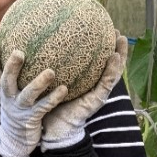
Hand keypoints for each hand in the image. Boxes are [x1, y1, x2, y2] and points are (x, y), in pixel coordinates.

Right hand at [0, 39, 68, 156]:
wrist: (16, 140)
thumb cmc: (19, 109)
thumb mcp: (12, 92)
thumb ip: (17, 75)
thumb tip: (27, 48)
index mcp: (4, 89)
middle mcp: (9, 98)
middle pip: (6, 80)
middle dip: (12, 67)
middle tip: (19, 52)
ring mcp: (19, 109)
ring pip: (27, 95)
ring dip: (38, 83)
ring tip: (50, 72)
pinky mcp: (31, 119)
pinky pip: (44, 107)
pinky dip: (53, 98)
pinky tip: (64, 89)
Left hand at [41, 35, 128, 150]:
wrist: (52, 129)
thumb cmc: (48, 104)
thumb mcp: (49, 83)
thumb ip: (48, 66)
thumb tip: (34, 41)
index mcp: (84, 82)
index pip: (95, 62)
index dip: (101, 47)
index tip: (102, 27)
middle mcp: (93, 86)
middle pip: (109, 65)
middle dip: (116, 47)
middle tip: (116, 29)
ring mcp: (98, 93)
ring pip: (114, 72)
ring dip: (120, 55)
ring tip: (121, 39)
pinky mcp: (97, 100)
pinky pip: (106, 83)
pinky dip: (113, 70)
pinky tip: (114, 57)